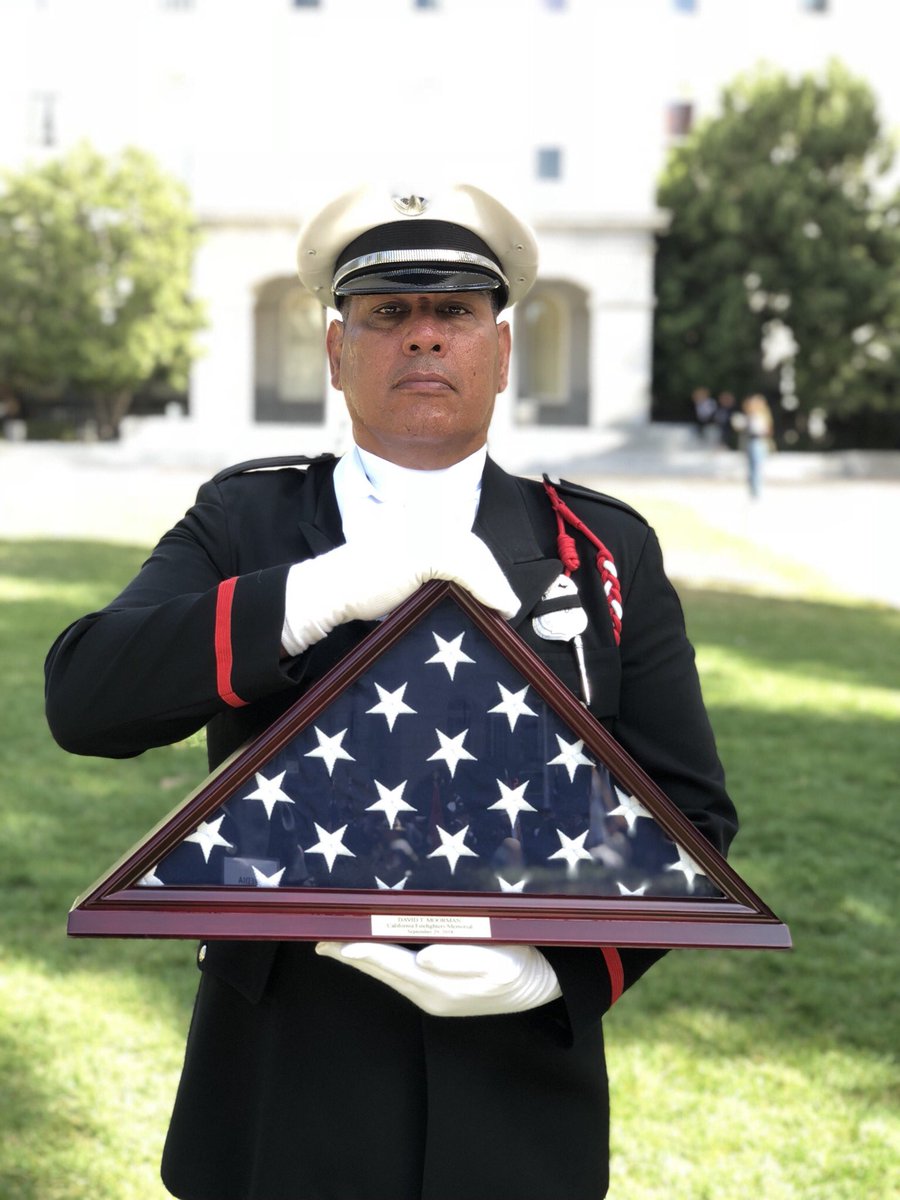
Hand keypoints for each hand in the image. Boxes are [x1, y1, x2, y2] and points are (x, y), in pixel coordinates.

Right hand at [282, 532, 518, 655]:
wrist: (335, 588)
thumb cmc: (363, 585)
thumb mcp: (401, 569)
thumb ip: (426, 568)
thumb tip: (463, 588)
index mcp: (419, 522)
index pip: (463, 540)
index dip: (483, 565)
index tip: (496, 588)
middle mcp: (424, 523)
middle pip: (473, 548)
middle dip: (493, 575)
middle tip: (505, 601)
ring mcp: (424, 536)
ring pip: (474, 560)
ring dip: (495, 586)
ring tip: (506, 608)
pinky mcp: (425, 554)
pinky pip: (467, 572)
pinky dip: (488, 590)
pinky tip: (500, 605)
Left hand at [315, 941, 560, 1016]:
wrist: (543, 985)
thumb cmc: (520, 965)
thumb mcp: (497, 959)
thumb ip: (460, 958)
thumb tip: (423, 957)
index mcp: (440, 987)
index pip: (391, 963)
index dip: (363, 951)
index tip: (337, 942)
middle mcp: (430, 995)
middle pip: (382, 971)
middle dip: (352, 955)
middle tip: (321, 940)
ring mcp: (434, 998)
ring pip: (389, 974)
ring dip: (363, 959)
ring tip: (337, 944)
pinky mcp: (441, 993)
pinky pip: (401, 975)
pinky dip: (382, 961)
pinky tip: (374, 950)